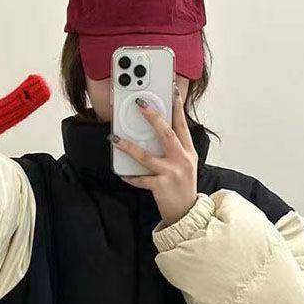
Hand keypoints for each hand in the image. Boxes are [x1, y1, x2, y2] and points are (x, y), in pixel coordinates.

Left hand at [111, 85, 198, 225]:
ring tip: (115, 138)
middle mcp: (182, 160)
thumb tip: (156, 132)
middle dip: (153, 117)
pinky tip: (122, 173)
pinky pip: (141, 179)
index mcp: (188, 152)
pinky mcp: (161, 187)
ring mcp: (172, 173)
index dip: (177, 107)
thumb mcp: (185, 165)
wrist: (186, 212)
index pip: (182, 125)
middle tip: (140, 104)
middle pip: (166, 134)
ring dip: (128, 146)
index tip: (172, 90)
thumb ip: (175, 149)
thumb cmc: (183, 187)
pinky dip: (130, 177)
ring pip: (146, 156)